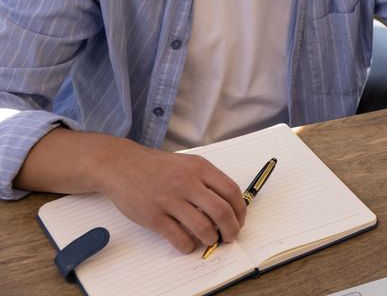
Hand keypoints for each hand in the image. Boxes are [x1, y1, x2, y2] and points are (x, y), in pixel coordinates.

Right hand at [98, 139, 246, 252]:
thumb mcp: (188, 164)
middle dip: (231, 228)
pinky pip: (179, 238)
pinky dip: (189, 246)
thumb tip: (228, 206)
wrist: (122, 165)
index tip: (239, 219)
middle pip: (221, 211)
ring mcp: (169, 200)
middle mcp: (187, 183)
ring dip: (211, 239)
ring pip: (203, 227)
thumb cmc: (158, 167)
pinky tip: (189, 244)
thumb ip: (207, 180)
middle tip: (230, 236)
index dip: (240, 209)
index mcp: (200, 168)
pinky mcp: (153, 216)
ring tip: (210, 240)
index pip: (231, 191)